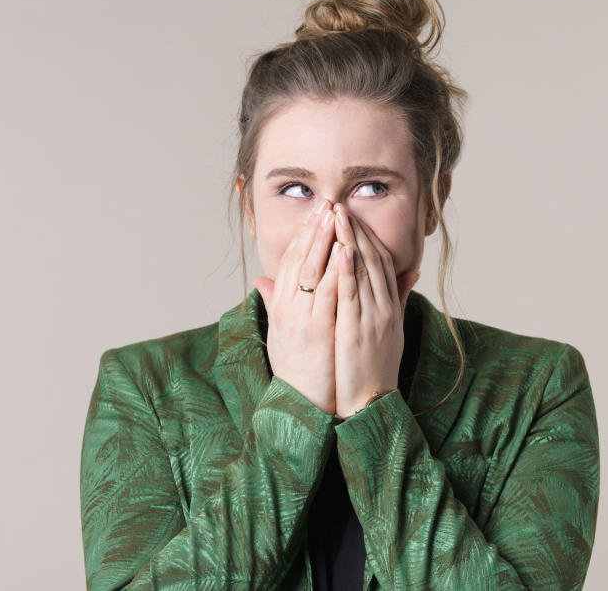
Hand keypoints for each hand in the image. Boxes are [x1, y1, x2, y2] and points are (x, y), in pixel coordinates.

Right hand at [253, 200, 341, 414]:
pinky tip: (345, 251)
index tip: (317, 212)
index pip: (293, 260)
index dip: (304, 234)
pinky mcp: (318, 330)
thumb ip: (275, 303)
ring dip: (325, 240)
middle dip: (315, 228)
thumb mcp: (281, 332)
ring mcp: (301, 318)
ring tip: (337, 216)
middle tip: (328, 203)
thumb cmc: (296, 369)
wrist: (301, 404)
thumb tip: (262, 280)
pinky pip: (329, 294)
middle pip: (301, 258)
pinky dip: (337, 270)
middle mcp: (288, 308)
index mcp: (282, 305)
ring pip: (313, 270)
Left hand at [332, 204, 420, 418]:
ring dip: (349, 241)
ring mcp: (373, 319)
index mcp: (391, 307)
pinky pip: (352, 296)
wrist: (372, 403)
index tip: (352, 216)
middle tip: (340, 205)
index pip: (382, 262)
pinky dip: (347, 271)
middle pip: (373, 260)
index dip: (367, 236)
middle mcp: (385, 309)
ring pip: (362, 272)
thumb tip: (412, 272)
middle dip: (356, 230)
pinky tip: (340, 250)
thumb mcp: (393, 329)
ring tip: (337, 216)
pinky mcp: (356, 332)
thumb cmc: (377, 367)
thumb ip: (398, 299)